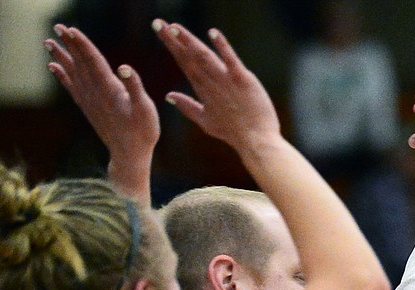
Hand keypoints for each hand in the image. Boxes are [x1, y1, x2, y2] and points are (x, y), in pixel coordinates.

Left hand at [46, 24, 158, 199]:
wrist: (130, 155)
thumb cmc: (143, 132)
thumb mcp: (146, 109)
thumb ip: (135, 87)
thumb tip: (124, 67)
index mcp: (109, 90)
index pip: (93, 61)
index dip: (82, 44)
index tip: (71, 30)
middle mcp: (95, 93)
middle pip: (80, 63)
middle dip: (70, 45)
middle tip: (58, 27)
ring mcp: (90, 101)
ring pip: (73, 73)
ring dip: (62, 57)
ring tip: (49, 42)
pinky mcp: (88, 108)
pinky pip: (71, 87)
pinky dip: (62, 75)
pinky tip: (53, 67)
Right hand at [153, 20, 279, 152]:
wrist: (256, 141)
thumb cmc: (233, 132)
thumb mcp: (205, 122)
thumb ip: (187, 107)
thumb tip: (168, 95)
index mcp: (203, 90)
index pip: (185, 63)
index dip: (173, 46)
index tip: (161, 31)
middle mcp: (212, 83)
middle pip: (190, 57)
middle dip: (173, 39)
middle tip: (158, 23)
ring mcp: (227, 80)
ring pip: (205, 56)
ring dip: (190, 40)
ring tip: (175, 27)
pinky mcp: (243, 80)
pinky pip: (231, 60)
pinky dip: (222, 46)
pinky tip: (213, 32)